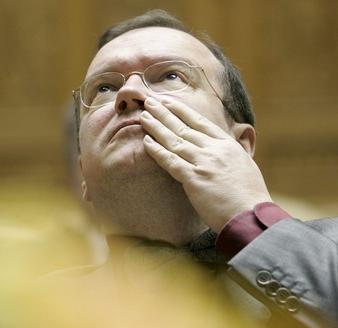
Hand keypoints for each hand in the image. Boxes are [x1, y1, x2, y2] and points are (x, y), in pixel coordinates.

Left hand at [140, 97, 271, 231]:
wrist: (251, 216)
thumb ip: (229, 154)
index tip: (168, 101)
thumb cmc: (249, 197)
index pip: (201, 122)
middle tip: (149, 101)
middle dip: (165, 113)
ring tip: (143, 116)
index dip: (182, 110)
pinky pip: (171, 161)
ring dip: (157, 127)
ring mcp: (204, 163)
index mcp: (228, 145)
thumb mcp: (244, 166)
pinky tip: (146, 141)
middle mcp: (215, 150)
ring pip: (175, 140)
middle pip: (184, 127)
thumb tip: (221, 147)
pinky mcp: (194, 179)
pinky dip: (157, 150)